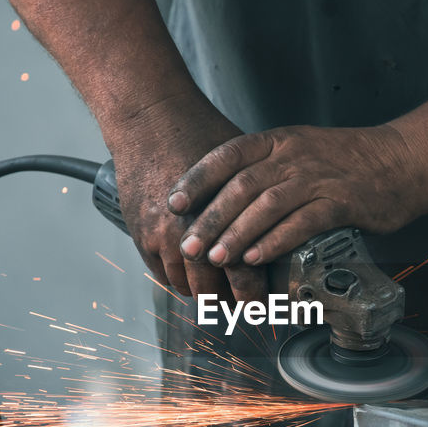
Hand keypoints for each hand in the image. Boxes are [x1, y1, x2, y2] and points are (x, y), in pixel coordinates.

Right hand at [103, 94, 266, 301]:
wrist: (150, 120)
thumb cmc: (199, 135)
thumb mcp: (242, 166)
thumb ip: (258, 200)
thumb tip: (285, 227)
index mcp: (222, 216)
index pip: (243, 273)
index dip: (255, 294)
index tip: (264, 302)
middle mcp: (190, 230)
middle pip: (212, 289)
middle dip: (229, 302)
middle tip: (242, 306)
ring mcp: (161, 236)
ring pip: (186, 286)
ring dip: (203, 294)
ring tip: (219, 296)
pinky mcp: (141, 235)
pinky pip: (162, 275)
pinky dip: (178, 281)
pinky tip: (193, 279)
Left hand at [167, 124, 423, 266]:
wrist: (402, 161)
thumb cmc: (347, 163)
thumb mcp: (300, 152)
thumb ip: (265, 171)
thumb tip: (222, 204)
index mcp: (279, 141)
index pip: (227, 155)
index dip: (197, 179)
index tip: (173, 204)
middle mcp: (294, 156)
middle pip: (241, 186)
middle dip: (210, 219)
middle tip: (189, 246)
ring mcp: (319, 178)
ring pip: (267, 206)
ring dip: (237, 234)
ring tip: (217, 258)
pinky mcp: (342, 202)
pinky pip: (302, 222)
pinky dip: (276, 240)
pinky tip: (257, 257)